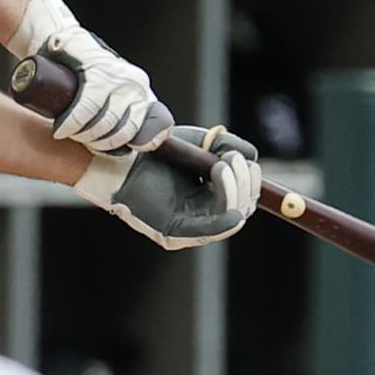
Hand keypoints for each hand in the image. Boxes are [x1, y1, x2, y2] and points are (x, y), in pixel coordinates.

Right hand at [6, 0, 169, 152]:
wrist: (60, 42)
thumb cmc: (81, 71)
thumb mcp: (109, 95)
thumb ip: (119, 117)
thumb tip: (121, 150)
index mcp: (142, 94)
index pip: (149, 133)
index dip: (125, 148)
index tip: (106, 151)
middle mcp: (136, 85)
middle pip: (121, 132)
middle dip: (96, 144)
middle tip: (78, 140)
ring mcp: (119, 77)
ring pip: (104, 123)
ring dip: (82, 135)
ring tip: (68, 133)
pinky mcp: (98, 71)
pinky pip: (87, 108)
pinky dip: (73, 123)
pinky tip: (62, 128)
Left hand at [81, 128, 261, 250]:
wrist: (122, 157)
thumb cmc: (158, 151)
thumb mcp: (200, 142)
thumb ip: (229, 146)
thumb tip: (251, 158)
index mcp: (211, 198)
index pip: (245, 196)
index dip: (252, 180)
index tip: (245, 158)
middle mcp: (203, 215)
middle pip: (244, 207)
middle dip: (246, 182)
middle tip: (231, 158)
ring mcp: (190, 226)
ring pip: (233, 215)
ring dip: (234, 188)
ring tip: (219, 164)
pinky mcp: (175, 232)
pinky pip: (212, 230)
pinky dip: (226, 216)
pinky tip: (230, 201)